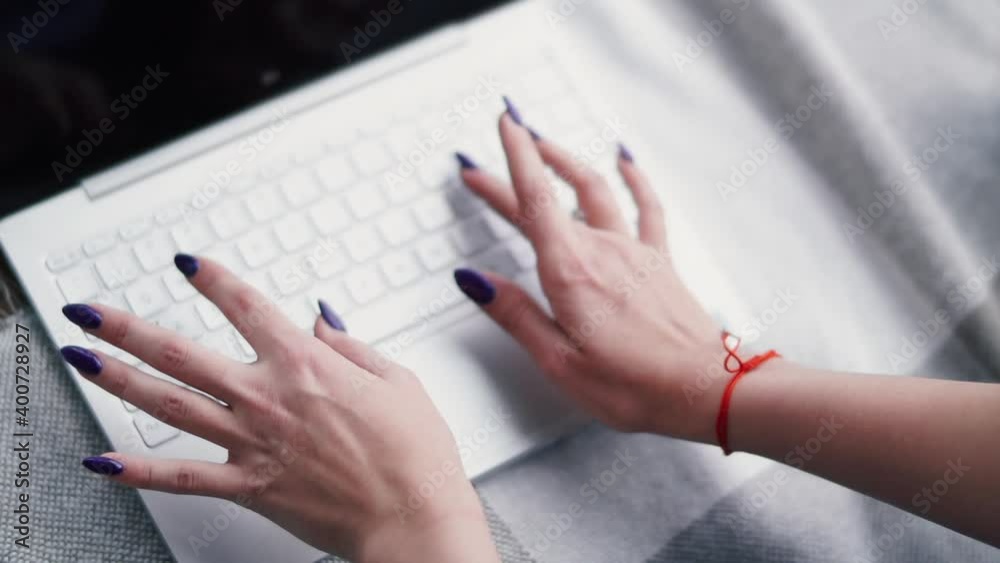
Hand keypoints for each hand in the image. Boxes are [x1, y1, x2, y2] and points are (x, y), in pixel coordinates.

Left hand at [60, 257, 497, 561]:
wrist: (412, 516)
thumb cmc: (414, 452)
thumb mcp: (396, 379)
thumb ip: (351, 347)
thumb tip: (322, 322)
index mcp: (306, 363)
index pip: (245, 305)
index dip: (211, 278)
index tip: (186, 263)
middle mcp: (268, 396)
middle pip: (181, 352)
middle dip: (127, 327)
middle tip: (91, 311)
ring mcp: (252, 442)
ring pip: (169, 404)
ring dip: (118, 379)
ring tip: (81, 359)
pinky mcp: (249, 486)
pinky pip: (182, 477)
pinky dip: (138, 471)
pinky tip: (104, 461)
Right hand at [454, 99, 721, 441]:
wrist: (705, 390)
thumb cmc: (634, 386)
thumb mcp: (558, 361)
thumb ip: (515, 314)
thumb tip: (473, 280)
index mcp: (570, 273)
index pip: (534, 199)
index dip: (515, 156)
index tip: (503, 123)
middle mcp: (601, 251)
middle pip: (550, 198)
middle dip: (515, 172)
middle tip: (481, 162)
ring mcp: (633, 252)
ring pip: (595, 191)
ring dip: (566, 162)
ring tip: (544, 143)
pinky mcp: (659, 262)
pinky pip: (646, 208)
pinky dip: (634, 179)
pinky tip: (625, 161)